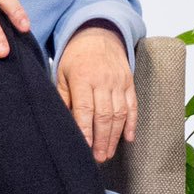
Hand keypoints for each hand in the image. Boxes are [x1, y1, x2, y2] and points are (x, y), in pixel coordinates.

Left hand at [58, 22, 135, 162]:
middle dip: (101, 140)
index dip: (85, 131)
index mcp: (82, 77)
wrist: (98, 35)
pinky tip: (128, 138)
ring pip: (120, 113)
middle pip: (104, 115)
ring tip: (108, 153)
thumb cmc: (75, 58)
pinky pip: (133, 105)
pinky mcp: (129, 82)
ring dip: (115, 136)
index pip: (84, 109)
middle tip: (98, 159)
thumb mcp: (61, 74)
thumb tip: (63, 125)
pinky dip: (132, 123)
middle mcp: (103, 80)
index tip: (84, 149)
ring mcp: (118, 81)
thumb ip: (63, 98)